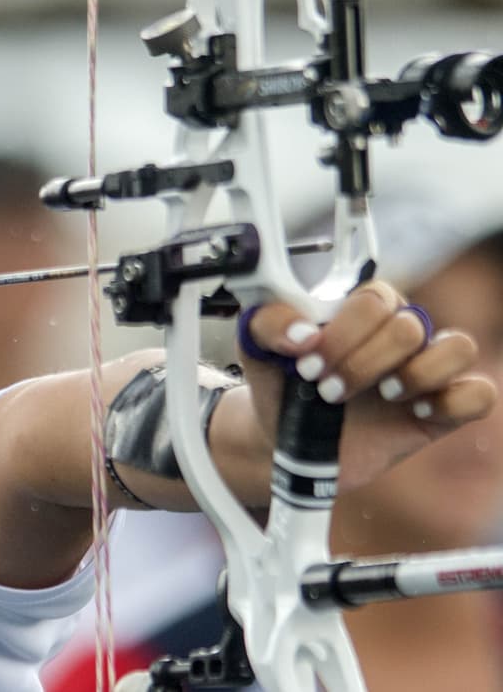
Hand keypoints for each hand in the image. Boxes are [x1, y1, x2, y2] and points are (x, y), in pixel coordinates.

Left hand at [239, 281, 495, 493]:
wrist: (285, 437)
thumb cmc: (280, 383)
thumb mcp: (256, 348)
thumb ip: (267, 323)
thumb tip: (303, 333)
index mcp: (360, 309)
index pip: (374, 299)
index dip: (343, 334)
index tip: (307, 365)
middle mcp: (399, 333)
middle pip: (409, 326)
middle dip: (364, 363)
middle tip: (328, 391)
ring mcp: (424, 369)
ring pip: (459, 347)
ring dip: (416, 375)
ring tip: (382, 395)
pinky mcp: (442, 410)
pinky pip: (480, 394)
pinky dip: (453, 402)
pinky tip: (415, 412)